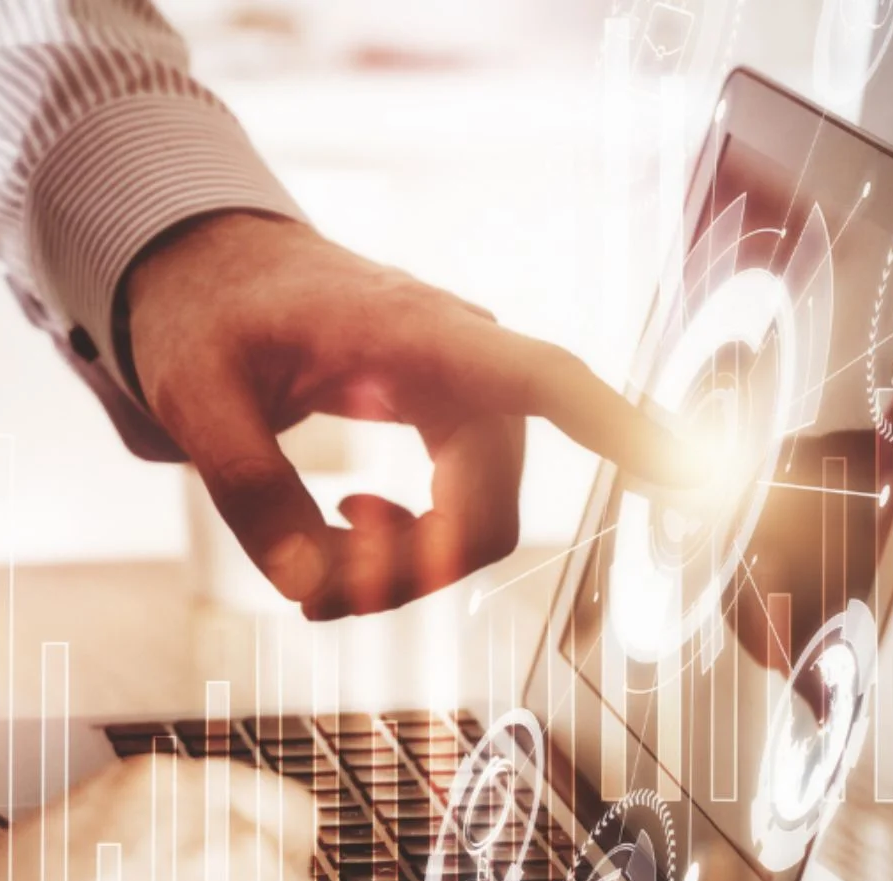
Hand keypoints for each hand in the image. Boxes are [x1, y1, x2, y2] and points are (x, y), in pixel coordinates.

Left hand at [126, 212, 702, 618]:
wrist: (215, 266)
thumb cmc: (206, 312)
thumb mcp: (195, 394)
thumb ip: (246, 487)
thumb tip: (305, 589)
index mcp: (414, 334)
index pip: (545, 380)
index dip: (625, 429)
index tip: (697, 470)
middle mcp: (461, 359)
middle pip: (488, 509)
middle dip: (411, 575)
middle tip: (312, 601)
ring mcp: (463, 386)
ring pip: (478, 518)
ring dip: (406, 567)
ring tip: (313, 574)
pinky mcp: (450, 410)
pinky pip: (462, 502)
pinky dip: (411, 544)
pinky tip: (347, 529)